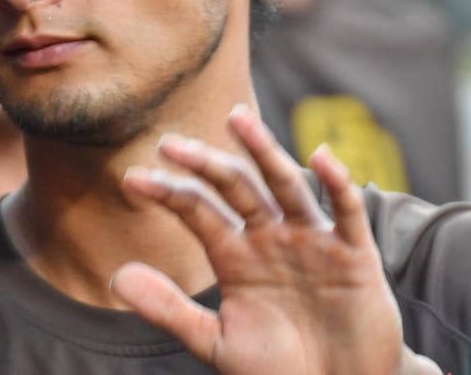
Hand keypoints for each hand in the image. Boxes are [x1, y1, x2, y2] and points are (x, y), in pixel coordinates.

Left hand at [112, 106, 422, 374]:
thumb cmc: (279, 370)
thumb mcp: (217, 343)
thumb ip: (170, 310)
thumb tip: (117, 276)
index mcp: (235, 256)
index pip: (197, 211)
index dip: (168, 192)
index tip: (132, 179)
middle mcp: (270, 238)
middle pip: (236, 187)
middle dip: (205, 164)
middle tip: (170, 143)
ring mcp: (311, 241)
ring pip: (285, 185)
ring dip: (263, 151)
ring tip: (238, 119)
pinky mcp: (353, 255)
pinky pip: (345, 212)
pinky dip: (337, 183)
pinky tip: (320, 156)